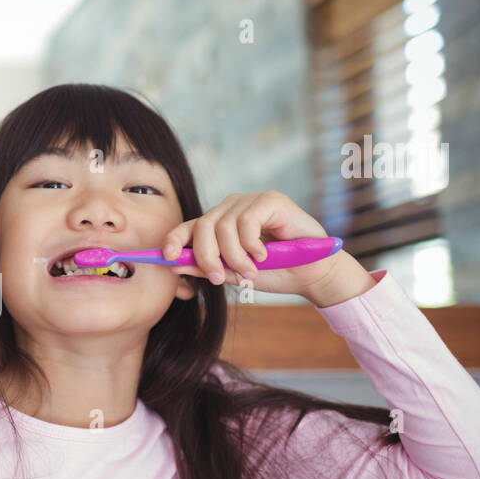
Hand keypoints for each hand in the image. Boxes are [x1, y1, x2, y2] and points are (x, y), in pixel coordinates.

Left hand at [161, 191, 343, 297]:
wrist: (311, 273)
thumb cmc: (275, 271)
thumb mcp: (234, 273)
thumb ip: (206, 267)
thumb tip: (173, 264)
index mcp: (219, 224)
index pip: (188, 226)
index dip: (174, 239)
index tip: (168, 257)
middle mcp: (231, 208)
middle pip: (202, 227)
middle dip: (206, 257)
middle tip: (220, 278)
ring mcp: (250, 201)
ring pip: (223, 226)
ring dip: (234, 256)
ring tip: (252, 270)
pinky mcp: (270, 200)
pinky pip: (246, 221)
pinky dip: (251, 244)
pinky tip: (264, 254)